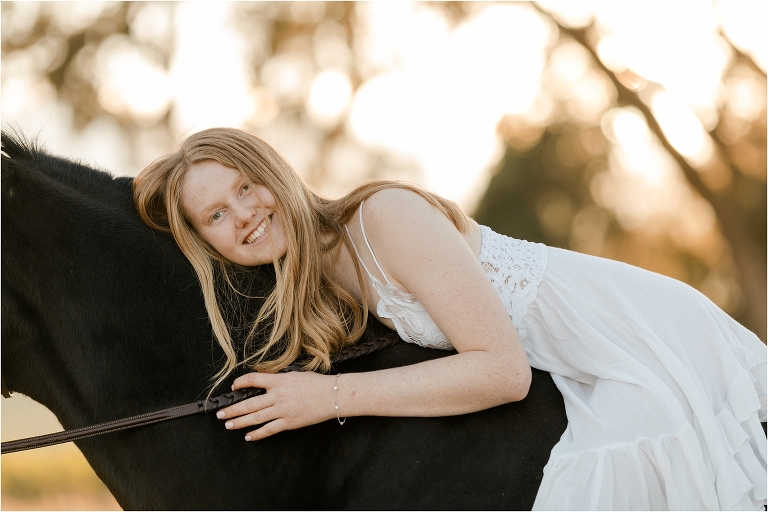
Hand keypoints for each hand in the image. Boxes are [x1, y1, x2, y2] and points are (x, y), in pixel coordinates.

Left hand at [216, 371, 336, 440]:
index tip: (234, 386)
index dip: (241, 383)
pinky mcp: (289, 422)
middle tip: (220, 413)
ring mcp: (283, 410)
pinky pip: (269, 430)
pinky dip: (257, 434)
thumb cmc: (316, 383)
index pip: (254, 379)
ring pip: (256, 417)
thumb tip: (263, 382)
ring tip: (228, 424)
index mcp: (279, 380)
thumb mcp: (295, 374)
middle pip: (249, 403)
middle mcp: (278, 395)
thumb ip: (278, 379)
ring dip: (240, 422)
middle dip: (233, 409)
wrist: (333, 395)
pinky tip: (249, 436)